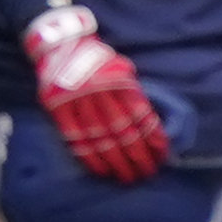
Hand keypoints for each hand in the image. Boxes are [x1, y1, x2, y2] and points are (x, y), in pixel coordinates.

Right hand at [25, 2, 167, 182]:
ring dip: (117, 162)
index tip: (162, 155)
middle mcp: (100, 92)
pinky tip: (102, 170)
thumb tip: (152, 125)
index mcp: (120, 80)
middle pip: (124, 132)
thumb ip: (133, 93)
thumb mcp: (122, 68)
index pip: (142, 116)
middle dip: (138, 156)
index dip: (154, 138)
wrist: (61, 44)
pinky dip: (90, 157)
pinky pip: (76, 139)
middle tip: (147, 173)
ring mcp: (78, 101)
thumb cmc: (98, 59)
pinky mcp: (59, 109)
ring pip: (101, 139)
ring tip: (127, 177)